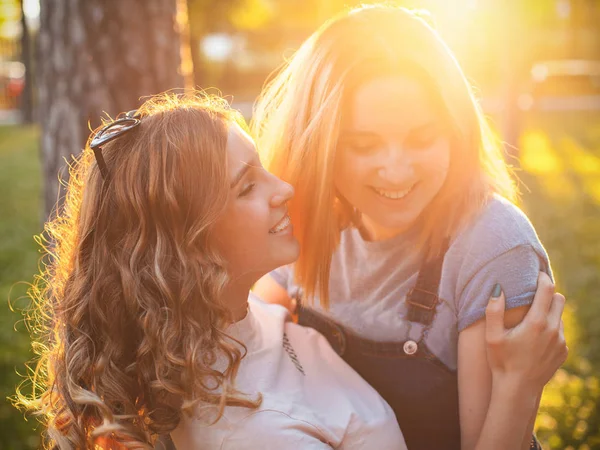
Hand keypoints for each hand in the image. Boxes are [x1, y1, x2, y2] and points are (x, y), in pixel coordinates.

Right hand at [485, 272, 567, 389]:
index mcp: (536, 322)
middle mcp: (553, 329)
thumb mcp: (492, 336)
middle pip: (559, 299)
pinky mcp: (563, 351)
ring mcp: (560, 341)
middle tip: (534, 295)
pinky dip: (551, 328)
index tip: (537, 275)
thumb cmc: (502, 361)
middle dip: (548, 294)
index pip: (547, 290)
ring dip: (549, 312)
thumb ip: (494, 310)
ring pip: (560, 316)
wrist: (518, 389)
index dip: (543, 278)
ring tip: (532, 319)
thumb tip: (498, 288)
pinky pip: (560, 332)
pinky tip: (535, 338)